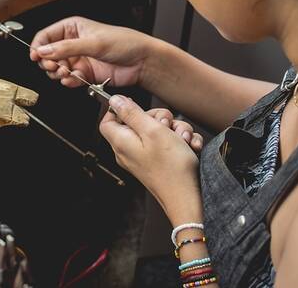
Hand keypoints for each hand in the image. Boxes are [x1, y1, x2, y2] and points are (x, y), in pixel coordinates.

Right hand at [29, 17, 156, 87]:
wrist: (142, 62)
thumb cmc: (125, 43)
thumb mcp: (93, 42)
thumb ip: (66, 48)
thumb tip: (44, 50)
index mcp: (72, 27)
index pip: (46, 36)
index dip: (38, 46)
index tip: (36, 56)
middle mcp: (73, 43)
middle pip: (48, 54)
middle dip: (48, 63)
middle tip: (55, 66)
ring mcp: (78, 59)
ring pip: (56, 69)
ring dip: (58, 73)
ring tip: (67, 73)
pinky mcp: (84, 74)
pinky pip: (68, 79)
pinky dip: (69, 81)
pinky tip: (74, 79)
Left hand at [100, 96, 202, 223]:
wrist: (189, 197)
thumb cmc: (171, 167)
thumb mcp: (152, 130)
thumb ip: (132, 113)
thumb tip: (115, 100)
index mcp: (121, 142)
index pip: (108, 119)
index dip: (121, 109)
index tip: (139, 106)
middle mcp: (129, 149)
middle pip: (138, 121)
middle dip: (159, 118)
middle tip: (168, 126)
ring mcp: (145, 156)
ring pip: (159, 130)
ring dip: (176, 130)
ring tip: (183, 140)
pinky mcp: (159, 161)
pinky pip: (168, 143)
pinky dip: (181, 142)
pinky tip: (189, 147)